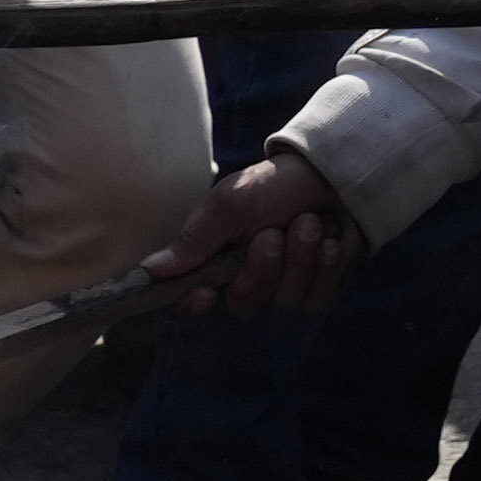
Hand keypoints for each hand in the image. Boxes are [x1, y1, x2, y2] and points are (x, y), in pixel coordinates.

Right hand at [150, 148, 370, 312]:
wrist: (331, 177)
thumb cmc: (272, 187)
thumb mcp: (229, 205)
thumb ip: (194, 240)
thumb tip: (148, 269)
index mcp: (213, 260)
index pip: (191, 298)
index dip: (194, 304)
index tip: (205, 293)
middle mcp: (244, 280)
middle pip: (243, 303)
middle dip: (261, 268)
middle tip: (272, 233)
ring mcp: (281, 289)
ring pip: (283, 301)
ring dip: (299, 258)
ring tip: (309, 223)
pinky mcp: (316, 291)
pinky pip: (316, 299)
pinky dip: (325, 268)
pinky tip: (330, 242)